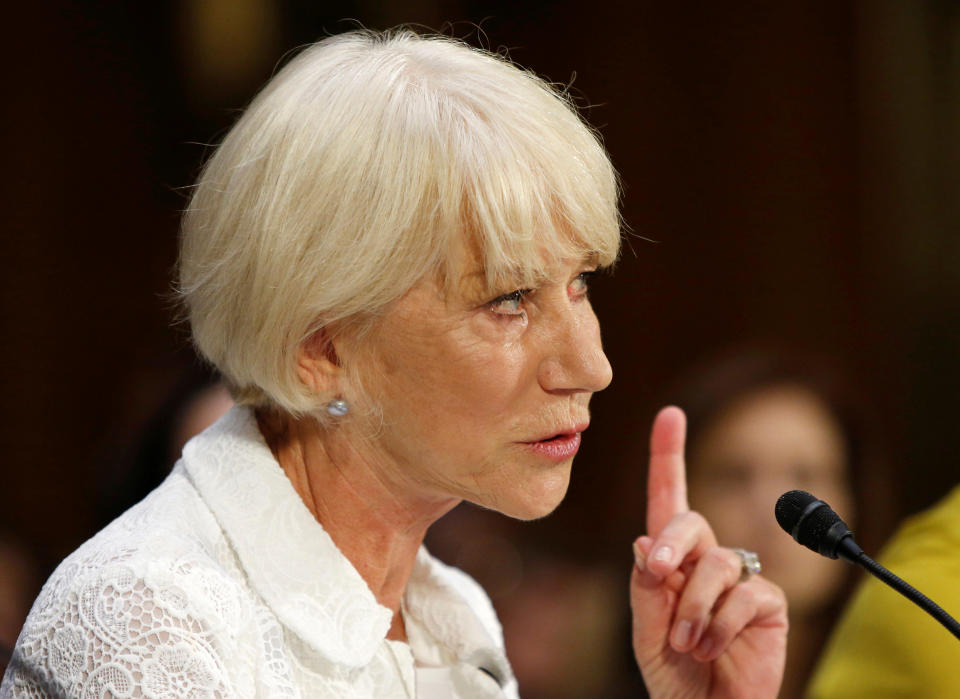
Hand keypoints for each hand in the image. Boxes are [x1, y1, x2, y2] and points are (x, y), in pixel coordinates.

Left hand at [630, 406, 787, 697]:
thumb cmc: (672, 675)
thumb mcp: (645, 631)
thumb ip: (645, 589)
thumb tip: (644, 541)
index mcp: (670, 562)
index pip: (668, 500)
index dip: (668, 456)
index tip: (670, 414)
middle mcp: (705, 562)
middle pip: (691, 522)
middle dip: (673, 542)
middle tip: (659, 572)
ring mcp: (739, 581)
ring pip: (718, 562)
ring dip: (694, 605)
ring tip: (687, 643)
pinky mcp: (768, 606)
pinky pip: (746, 594)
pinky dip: (720, 624)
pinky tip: (711, 648)